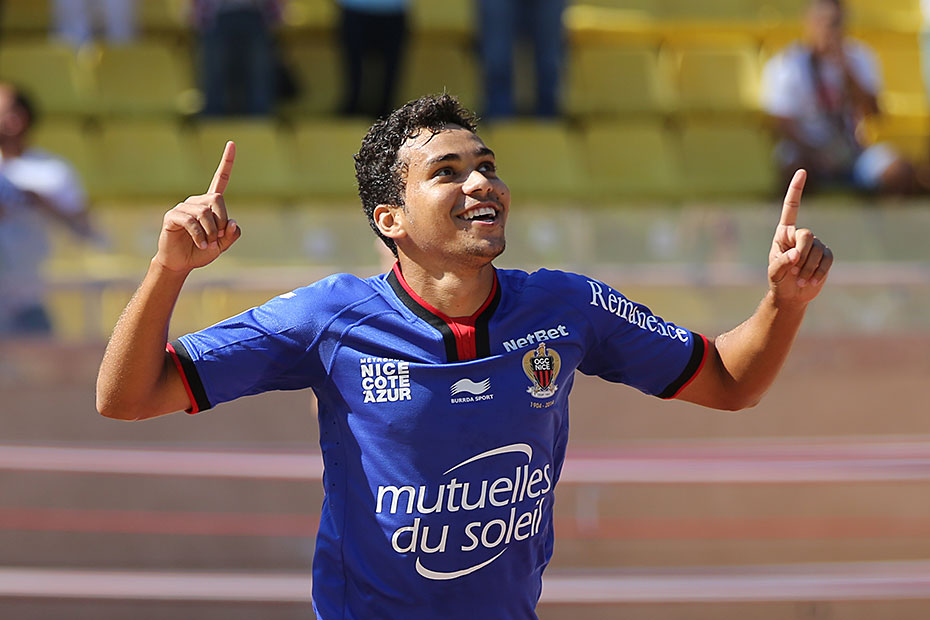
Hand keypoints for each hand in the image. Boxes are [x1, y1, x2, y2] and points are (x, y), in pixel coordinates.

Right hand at [155, 141, 241, 272]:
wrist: (180, 263)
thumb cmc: (201, 251)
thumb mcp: (222, 245)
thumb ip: (232, 234)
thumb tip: (232, 222)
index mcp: (210, 204)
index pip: (220, 179)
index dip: (227, 162)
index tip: (232, 143)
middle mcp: (197, 201)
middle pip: (217, 199)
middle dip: (222, 220)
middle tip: (218, 237)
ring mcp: (183, 207)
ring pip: (205, 212)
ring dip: (211, 232)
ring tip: (207, 244)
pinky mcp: (172, 216)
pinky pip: (191, 221)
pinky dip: (201, 235)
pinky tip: (201, 244)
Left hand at [768, 169, 832, 305]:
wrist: (791, 295)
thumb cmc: (778, 281)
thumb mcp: (774, 273)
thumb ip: (781, 263)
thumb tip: (796, 255)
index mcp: (783, 233)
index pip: (791, 208)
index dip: (796, 190)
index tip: (802, 172)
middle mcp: (799, 235)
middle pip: (807, 235)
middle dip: (802, 254)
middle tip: (794, 271)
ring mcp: (814, 244)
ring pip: (817, 250)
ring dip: (808, 268)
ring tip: (799, 279)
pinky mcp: (825, 255)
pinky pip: (827, 260)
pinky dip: (818, 272)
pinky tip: (810, 281)